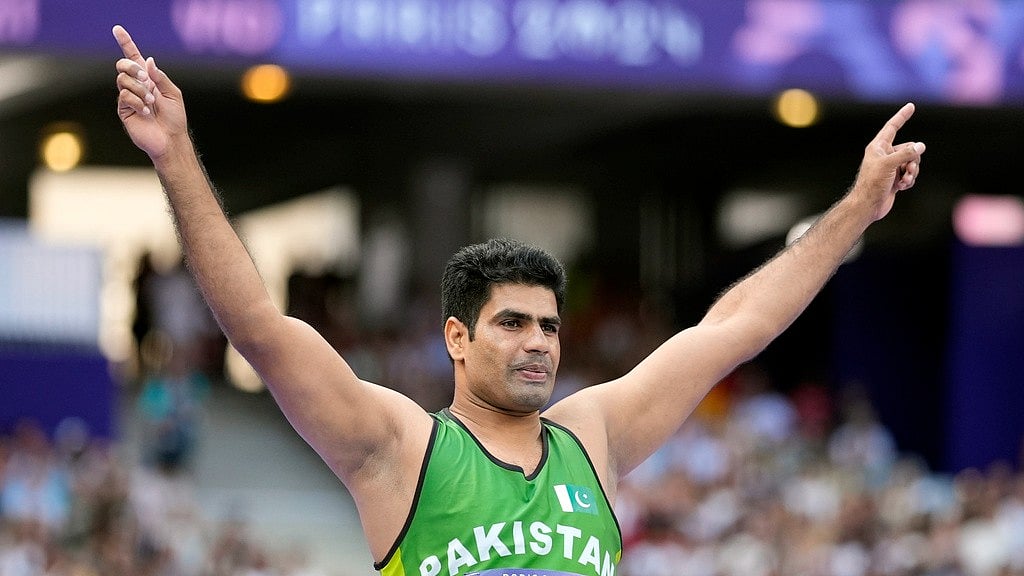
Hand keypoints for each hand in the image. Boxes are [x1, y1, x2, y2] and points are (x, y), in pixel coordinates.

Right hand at [113, 25, 186, 160]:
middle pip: (122, 65)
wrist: (170, 139)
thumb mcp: (173, 94)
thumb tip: (148, 61)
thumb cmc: (175, 118)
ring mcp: (128, 97)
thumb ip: (160, 77)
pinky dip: (137, 101)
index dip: (126, 43)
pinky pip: (123, 96)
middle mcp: (136, 86)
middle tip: (146, 79)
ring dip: (139, 89)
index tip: (117, 29)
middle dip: (133, 68)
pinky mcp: (123, 110)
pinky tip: (145, 112)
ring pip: (122, 80)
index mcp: (149, 79)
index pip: (134, 57)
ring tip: (151, 102)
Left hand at [853, 103, 925, 221]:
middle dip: (913, 159)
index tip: (911, 106)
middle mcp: (884, 155)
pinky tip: (902, 187)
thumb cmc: (872, 184)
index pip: (892, 127)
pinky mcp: (895, 179)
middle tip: (907, 169)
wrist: (868, 206)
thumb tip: (920, 146)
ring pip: (912, 162)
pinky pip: (910, 174)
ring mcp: (890, 167)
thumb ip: (905, 154)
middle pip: (909, 148)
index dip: (901, 116)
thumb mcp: (889, 165)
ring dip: (912, 171)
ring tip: (904, 180)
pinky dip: (909, 180)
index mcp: (878, 147)